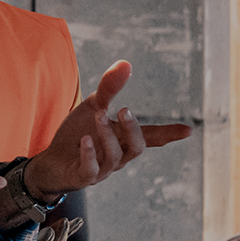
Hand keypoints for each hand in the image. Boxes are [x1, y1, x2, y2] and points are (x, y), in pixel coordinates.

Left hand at [26, 61, 193, 195]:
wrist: (50, 161)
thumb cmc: (77, 134)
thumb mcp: (93, 106)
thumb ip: (110, 88)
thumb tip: (126, 63)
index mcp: (124, 140)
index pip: (151, 137)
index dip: (168, 134)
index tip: (188, 130)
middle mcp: (118, 156)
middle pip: (137, 147)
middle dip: (133, 129)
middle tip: (125, 109)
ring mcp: (102, 169)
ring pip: (114, 156)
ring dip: (107, 135)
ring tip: (97, 114)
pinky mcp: (82, 177)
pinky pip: (91, 170)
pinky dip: (89, 154)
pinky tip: (84, 140)